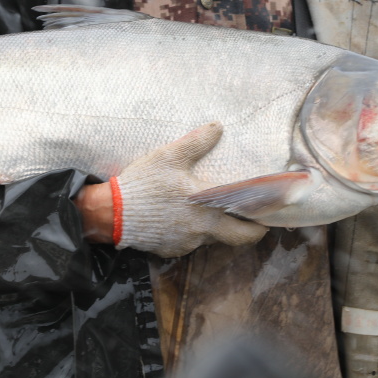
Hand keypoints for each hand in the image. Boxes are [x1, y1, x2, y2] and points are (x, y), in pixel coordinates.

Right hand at [79, 122, 266, 257]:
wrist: (111, 214)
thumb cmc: (144, 185)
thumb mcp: (170, 157)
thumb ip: (196, 143)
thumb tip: (218, 126)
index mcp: (208, 212)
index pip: (247, 230)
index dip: (260, 226)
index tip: (267, 218)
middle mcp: (201, 233)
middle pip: (235, 240)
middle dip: (244, 230)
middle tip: (244, 216)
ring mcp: (185, 245)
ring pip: (209, 238)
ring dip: (211, 227)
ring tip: (204, 210)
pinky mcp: (168, 250)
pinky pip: (187, 242)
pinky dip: (188, 231)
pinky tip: (177, 217)